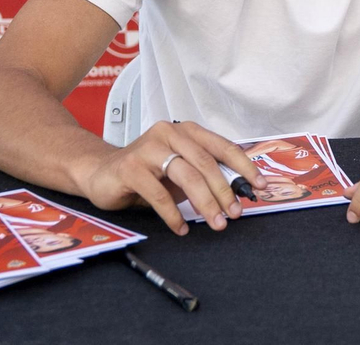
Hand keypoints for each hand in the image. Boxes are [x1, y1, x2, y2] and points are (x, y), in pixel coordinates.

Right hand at [74, 120, 265, 235]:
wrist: (100, 172)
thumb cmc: (146, 172)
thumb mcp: (180, 170)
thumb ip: (204, 175)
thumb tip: (237, 194)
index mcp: (188, 131)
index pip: (223, 147)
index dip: (244, 166)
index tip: (259, 186)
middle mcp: (170, 133)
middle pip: (207, 164)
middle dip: (225, 191)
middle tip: (235, 213)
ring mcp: (149, 148)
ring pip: (187, 176)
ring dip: (205, 204)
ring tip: (216, 223)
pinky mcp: (131, 167)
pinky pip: (159, 194)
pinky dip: (173, 214)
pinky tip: (182, 228)